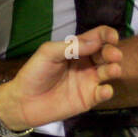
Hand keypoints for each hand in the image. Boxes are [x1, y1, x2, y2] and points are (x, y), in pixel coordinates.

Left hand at [0, 26, 123, 130]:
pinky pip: (102, 93)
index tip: (112, 37)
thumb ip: (71, 47)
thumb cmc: (34, 73)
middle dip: (112, 52)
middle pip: (106, 54)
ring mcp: (88, 81)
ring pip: (108, 72)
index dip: (107, 35)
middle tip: (113, 55)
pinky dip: (107, 91)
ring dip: (114, 69)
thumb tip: (95, 41)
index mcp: (77, 49)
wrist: (23, 101)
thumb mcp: (48, 53)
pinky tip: (104, 90)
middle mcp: (86, 63)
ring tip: (113, 69)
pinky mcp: (88, 98)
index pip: (97, 38)